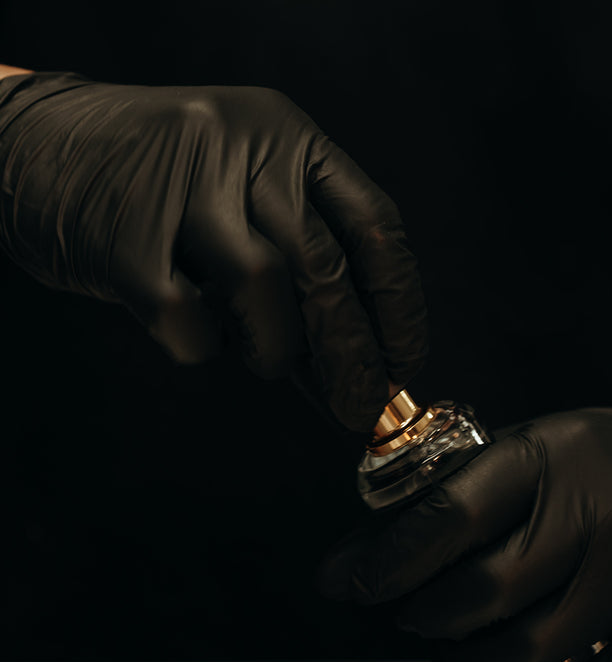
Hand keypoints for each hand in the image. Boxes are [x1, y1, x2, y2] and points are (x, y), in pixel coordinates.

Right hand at [0, 72, 426, 430]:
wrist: (34, 146)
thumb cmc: (158, 183)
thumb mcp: (244, 185)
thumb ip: (303, 256)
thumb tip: (362, 360)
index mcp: (286, 136)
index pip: (374, 225)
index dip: (399, 304)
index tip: (404, 359)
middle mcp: (239, 147)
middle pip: (324, 267)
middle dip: (352, 354)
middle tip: (360, 405)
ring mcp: (178, 187)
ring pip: (263, 290)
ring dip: (274, 350)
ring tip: (264, 358)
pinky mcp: (124, 238)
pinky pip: (189, 322)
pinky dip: (204, 348)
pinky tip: (198, 333)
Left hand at [322, 408, 611, 661]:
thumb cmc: (588, 473)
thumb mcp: (514, 462)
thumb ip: (432, 511)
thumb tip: (342, 574)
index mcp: (552, 455)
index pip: (453, 513)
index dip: (392, 561)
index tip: (354, 587)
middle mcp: (608, 504)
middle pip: (492, 590)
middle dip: (431, 618)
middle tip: (414, 619)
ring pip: (540, 648)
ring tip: (460, 653)